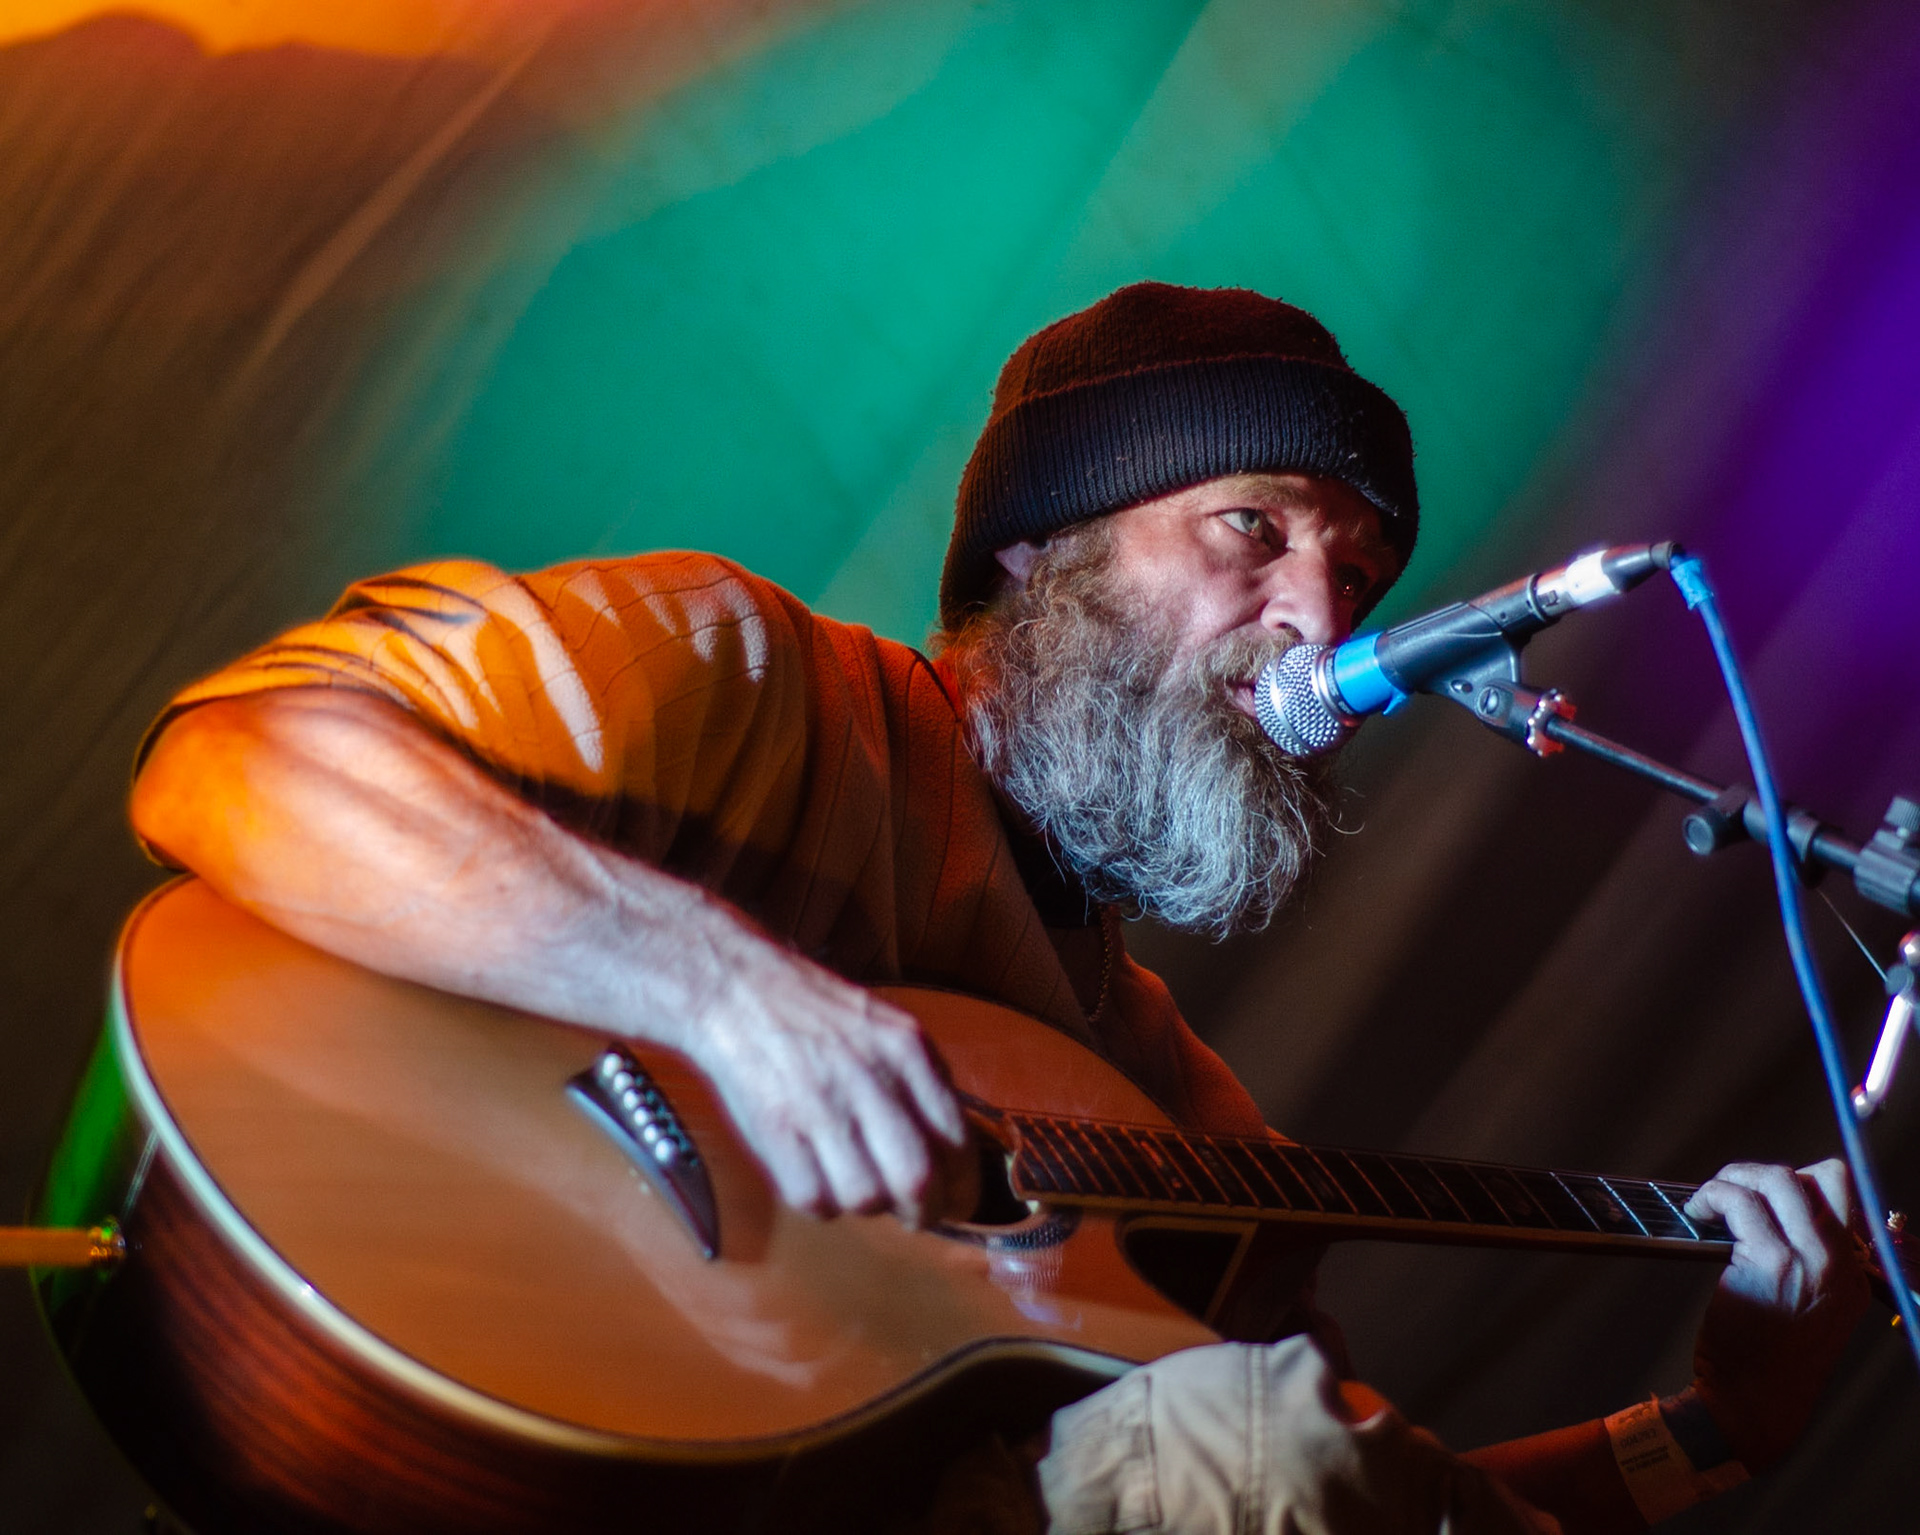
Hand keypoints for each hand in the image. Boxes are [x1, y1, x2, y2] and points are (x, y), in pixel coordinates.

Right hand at [685, 932, 974, 1226]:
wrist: (738, 989)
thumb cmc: (815, 1014)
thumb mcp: (889, 1029)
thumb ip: (924, 1084)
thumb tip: (954, 1153)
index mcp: (906, 1051)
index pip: (956, 1142)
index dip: (962, 1189)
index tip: (956, 1203)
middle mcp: (868, 1078)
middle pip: (916, 1180)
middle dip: (923, 1213)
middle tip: (914, 1217)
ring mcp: (818, 1105)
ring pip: (864, 1198)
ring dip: (865, 1206)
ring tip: (855, 1183)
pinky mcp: (774, 1129)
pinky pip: (812, 1198)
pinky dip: (819, 1201)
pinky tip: (816, 1174)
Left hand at [1683, 1159, 1869, 1470]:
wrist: (1754, 1405)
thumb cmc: (1768, 1361)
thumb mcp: (1807, 1312)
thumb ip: (1803, 1267)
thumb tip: (1765, 1217)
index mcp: (1853, 1275)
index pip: (1846, 1198)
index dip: (1800, 1183)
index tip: (1761, 1195)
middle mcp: (1841, 1264)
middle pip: (1825, 1177)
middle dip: (1770, 1172)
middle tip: (1735, 1190)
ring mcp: (1810, 1262)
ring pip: (1780, 1180)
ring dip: (1736, 1177)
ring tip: (1710, 1200)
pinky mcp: (1771, 1263)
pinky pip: (1740, 1201)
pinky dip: (1713, 1195)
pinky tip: (1698, 1212)